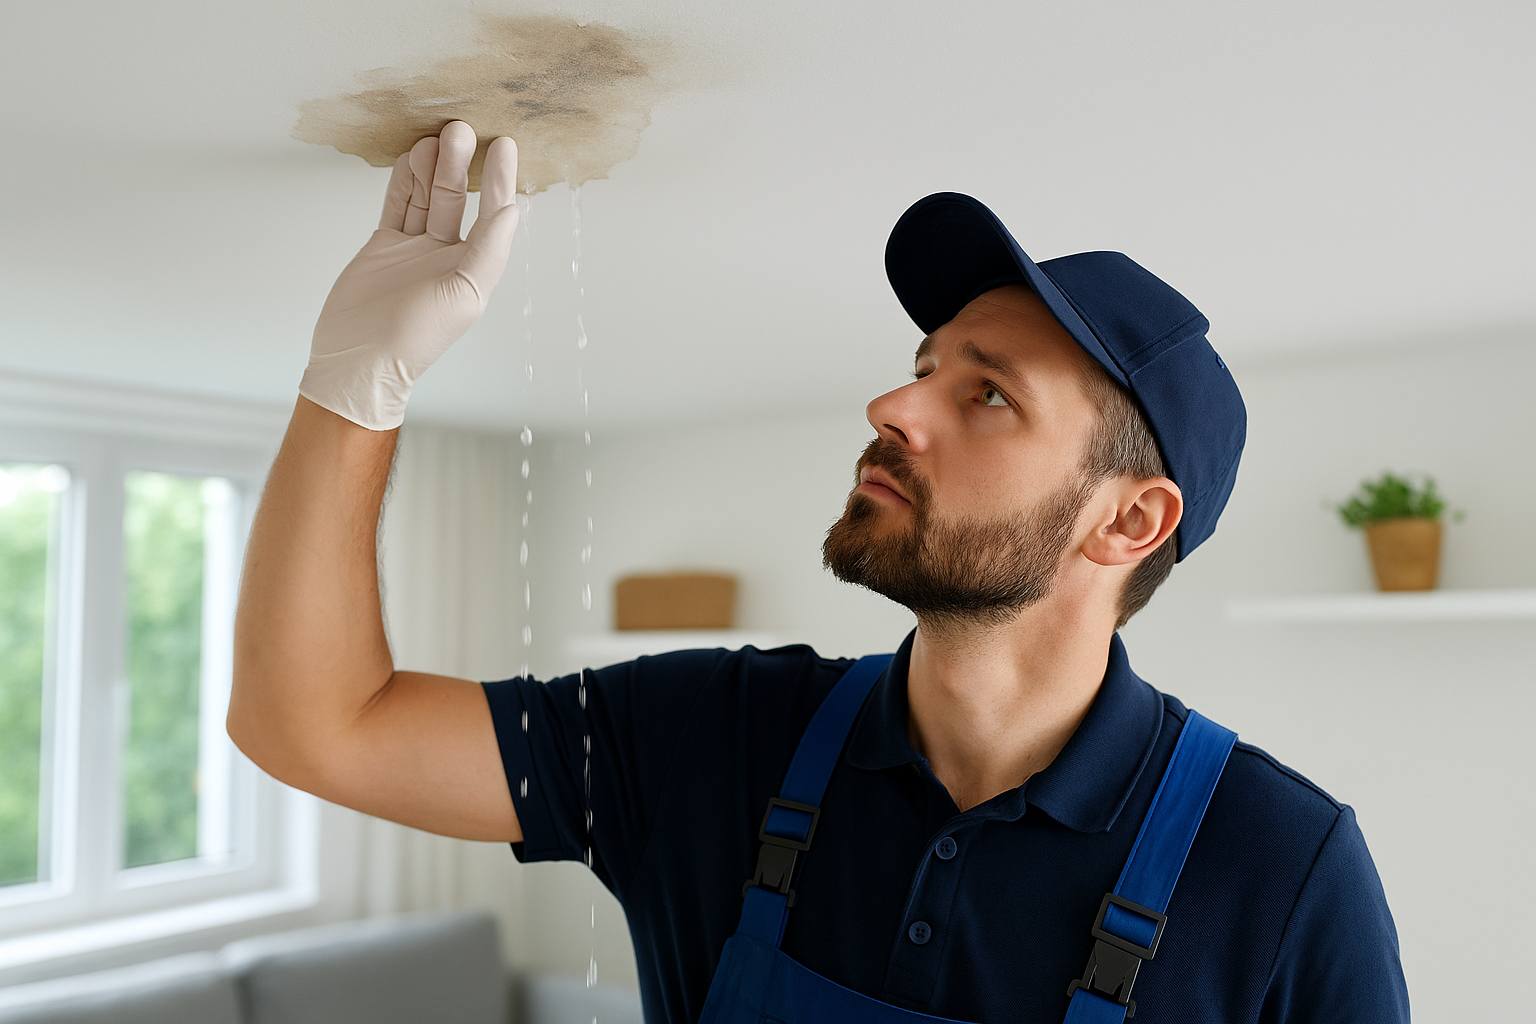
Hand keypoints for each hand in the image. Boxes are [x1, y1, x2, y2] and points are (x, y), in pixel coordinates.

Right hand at [299, 121, 519, 429]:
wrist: (359, 360)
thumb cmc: (415, 337)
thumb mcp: (463, 294)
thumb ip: (489, 250)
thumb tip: (511, 210)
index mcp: (473, 268)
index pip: (492, 215)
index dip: (500, 180)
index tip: (504, 145)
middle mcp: (446, 256)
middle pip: (457, 199)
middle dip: (459, 165)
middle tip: (459, 128)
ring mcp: (413, 250)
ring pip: (427, 198)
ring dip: (432, 168)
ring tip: (434, 138)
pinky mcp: (383, 248)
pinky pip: (397, 206)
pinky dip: (404, 183)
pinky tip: (411, 158)